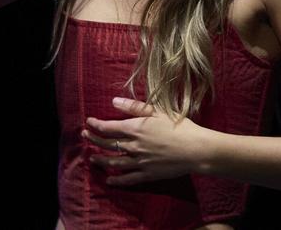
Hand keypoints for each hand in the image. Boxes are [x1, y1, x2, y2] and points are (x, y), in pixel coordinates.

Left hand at [82, 96, 210, 185]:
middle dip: (94, 140)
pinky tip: (109, 180)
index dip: (96, 125)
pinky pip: (128, 179)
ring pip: (114, 162)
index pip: (109, 127)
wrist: (196, 149)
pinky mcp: (147, 174)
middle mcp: (134, 146)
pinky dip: (117, 180)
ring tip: (92, 157)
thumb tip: (114, 101)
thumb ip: (135, 107)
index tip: (88, 122)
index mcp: (135, 128)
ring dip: (101, 159)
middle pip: (108, 144)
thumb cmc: (179, 126)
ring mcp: (139, 162)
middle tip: (85, 136)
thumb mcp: (158, 111)